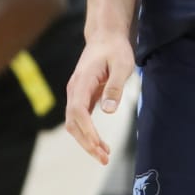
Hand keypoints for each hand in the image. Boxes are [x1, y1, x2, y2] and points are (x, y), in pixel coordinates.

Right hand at [65, 33, 136, 164]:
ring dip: (86, 141)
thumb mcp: (122, 65)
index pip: (78, 110)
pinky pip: (80, 120)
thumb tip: (108, 111)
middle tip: (104, 158)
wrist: (105, 37)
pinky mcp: (81, 97)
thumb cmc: (115, 49)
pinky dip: (87, 134)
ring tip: (104, 156)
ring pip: (74, 124)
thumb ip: (114, 87)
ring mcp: (76, 94)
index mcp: (82, 81)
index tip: (98, 144)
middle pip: (73, 122)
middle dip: (86, 142)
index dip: (87, 130)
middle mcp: (74, 89)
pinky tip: (100, 144)